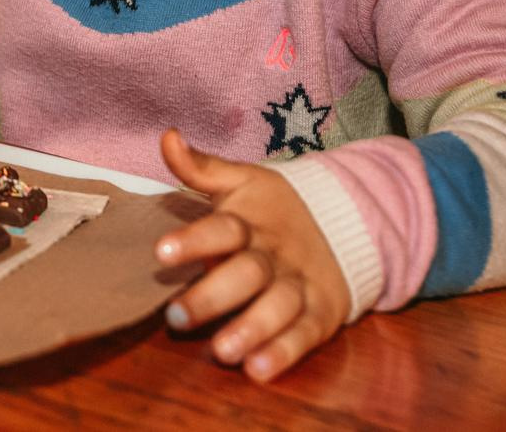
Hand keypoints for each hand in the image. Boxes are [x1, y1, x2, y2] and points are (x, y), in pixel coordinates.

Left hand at [154, 128, 350, 382]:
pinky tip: (259, 370)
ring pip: (278, 307)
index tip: (161, 254)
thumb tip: (167, 136)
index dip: (194, 240)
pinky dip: (285, 353)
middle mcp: (275, 255)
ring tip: (222, 352)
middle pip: (247, 274)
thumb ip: (202, 167)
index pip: (223, 228)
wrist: (344, 223)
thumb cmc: (273, 210)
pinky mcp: (321, 313)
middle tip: (176, 317)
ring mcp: (300, 285)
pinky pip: (305, 335)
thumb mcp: (243, 182)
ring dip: (252, 328)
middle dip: (213, 295)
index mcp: (251, 223)